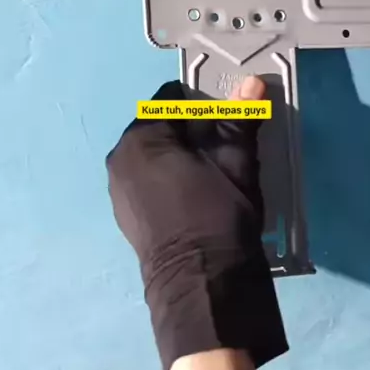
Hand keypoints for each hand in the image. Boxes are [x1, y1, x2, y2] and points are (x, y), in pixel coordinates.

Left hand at [106, 77, 287, 369]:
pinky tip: (192, 195)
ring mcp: (117, 188)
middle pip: (159, 125)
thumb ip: (239, 120)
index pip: (172, 98)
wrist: (202, 287)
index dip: (203, 103)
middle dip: (190, 129)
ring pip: (152, 153)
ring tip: (210, 173)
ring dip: (178, 153)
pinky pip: (145, 178)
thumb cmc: (218, 217)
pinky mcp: (124, 213)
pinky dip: (166, 177)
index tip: (226, 120)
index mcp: (141, 138)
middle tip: (223, 147)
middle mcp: (119, 157)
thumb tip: (252, 83)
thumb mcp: (236, 163)